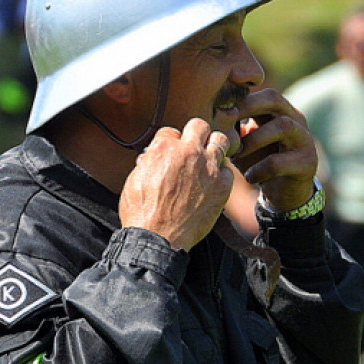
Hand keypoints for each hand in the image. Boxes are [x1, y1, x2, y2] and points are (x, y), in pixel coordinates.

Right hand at [119, 118, 233, 250]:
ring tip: (208, 160)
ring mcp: (208, 168)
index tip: (171, 154)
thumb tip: (152, 157)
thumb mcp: (134, 180)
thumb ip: (149, 162)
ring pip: (220, 140)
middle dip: (195, 134)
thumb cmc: (142, 213)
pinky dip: (221, 175)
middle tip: (194, 147)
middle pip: (199, 126)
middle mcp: (189, 152)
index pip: (171, 132)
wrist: (158, 238)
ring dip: (213, 147)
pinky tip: (212, 184)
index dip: (170, 143)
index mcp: (164, 148)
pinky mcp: (222, 186)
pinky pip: (228, 170)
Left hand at [229, 88, 317, 210]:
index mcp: (282, 112)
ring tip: (236, 154)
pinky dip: (259, 169)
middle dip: (248, 107)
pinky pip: (279, 161)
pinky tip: (249, 177)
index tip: (219, 110)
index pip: (265, 93)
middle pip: (275, 99)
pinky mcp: (306, 163)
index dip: (242, 98)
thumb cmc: (261, 163)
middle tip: (227, 121)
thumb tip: (212, 115)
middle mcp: (296, 121)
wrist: (284, 193)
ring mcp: (305, 141)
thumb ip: (234, 129)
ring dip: (254, 139)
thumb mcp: (245, 143)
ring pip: (282, 126)